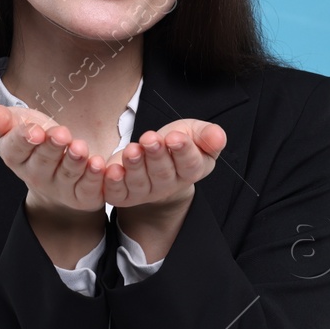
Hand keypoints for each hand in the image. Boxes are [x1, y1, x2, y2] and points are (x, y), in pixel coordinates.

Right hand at [0, 103, 115, 270]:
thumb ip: (3, 119)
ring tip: (80, 148)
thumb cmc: (38, 142)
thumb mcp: (19, 124)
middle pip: (42, 161)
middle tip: (60, 134)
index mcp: (16, 157)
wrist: (58, 172)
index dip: (23, 140)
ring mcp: (59, 187)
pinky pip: (87, 188)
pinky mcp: (82, 195)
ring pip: (66, 174)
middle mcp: (36, 175)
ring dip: (73, 161)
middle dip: (51, 148)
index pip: (15, 149)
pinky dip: (93, 177)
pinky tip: (98, 164)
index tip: (34, 130)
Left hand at [102, 119, 226, 210]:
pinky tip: (111, 170)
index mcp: (191, 169)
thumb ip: (208, 135)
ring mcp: (145, 192)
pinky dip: (113, 183)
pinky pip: (117, 193)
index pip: (189, 164)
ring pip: (140, 182)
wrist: (154, 160)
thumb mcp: (195, 133)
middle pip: (163, 173)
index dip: (182, 151)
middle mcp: (168, 184)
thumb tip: (218, 137)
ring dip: (134, 166)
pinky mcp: (124, 195)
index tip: (175, 138)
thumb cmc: (176, 143)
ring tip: (132, 150)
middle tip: (150, 139)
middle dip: (156, 156)